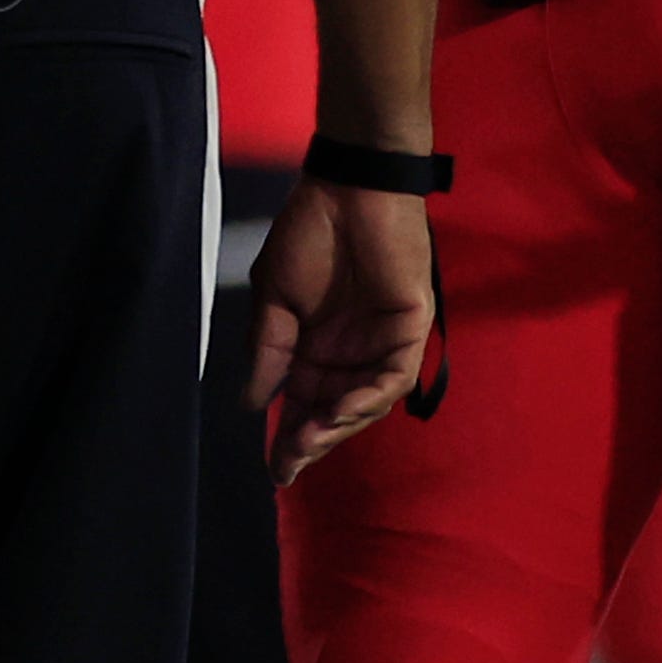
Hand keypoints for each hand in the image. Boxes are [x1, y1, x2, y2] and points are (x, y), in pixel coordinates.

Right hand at [245, 177, 436, 478]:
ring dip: (340, 425)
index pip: (305, 405)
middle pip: (335, 413)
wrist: (346, 190)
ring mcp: (382, 343)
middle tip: (290, 465)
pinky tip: (342, 409)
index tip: (276, 472)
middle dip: (313, 442)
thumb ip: (268, 354)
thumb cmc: (307, 235)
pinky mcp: (409, 329)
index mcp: (316, 348)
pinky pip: (394, 377)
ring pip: (367, 403)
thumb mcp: (272, 300)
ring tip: (312, 438)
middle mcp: (351, 353)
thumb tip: (252, 405)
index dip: (291, 440)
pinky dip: (369, 397)